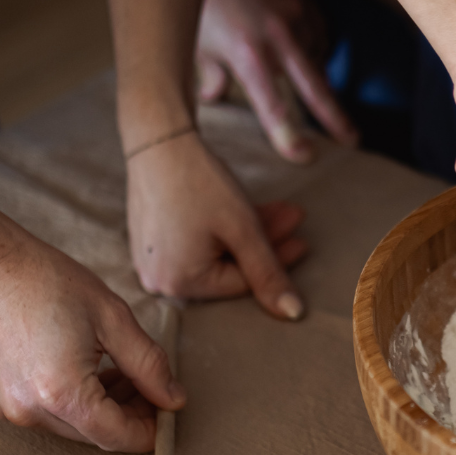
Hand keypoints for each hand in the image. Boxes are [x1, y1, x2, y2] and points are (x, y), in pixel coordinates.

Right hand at [0, 230, 184, 453]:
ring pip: (74, 427)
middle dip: (130, 414)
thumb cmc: (45, 281)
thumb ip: (149, 365)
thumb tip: (174, 400)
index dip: (150, 429)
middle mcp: (31, 412)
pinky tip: (88, 368)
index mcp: (62, 394)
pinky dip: (75, 401)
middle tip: (150, 382)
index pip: (118, 436)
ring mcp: (10, 410)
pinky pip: (49, 415)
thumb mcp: (112, 318)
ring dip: (104, 407)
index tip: (168, 409)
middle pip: (96, 435)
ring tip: (121, 370)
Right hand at [126, 131, 308, 315]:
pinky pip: (194, 244)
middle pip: (228, 267)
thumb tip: (294, 314)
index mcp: (180, 284)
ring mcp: (151, 261)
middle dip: (266, 241)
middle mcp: (159, 280)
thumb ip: (269, 274)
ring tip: (278, 208)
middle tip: (295, 217)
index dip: (279, 262)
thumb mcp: (243, 229)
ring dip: (248, 232)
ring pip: (215, 252)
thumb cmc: (199, 183)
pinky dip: (221, 229)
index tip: (305, 241)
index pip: (243, 283)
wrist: (158, 140)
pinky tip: (244, 209)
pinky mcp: (150, 242)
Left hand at [195, 0, 358, 161]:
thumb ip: (208, 77)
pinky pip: (318, 34)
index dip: (288, 136)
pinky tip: (302, 52)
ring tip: (304, 85)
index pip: (272, 106)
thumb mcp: (196, 44)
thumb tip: (214, 99)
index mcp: (247, 53)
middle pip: (315, 88)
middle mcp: (277, 36)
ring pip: (316, 60)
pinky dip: (313, 48)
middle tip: (353, 141)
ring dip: (312, 76)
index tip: (304, 157)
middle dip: (335, 118)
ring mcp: (295, 15)